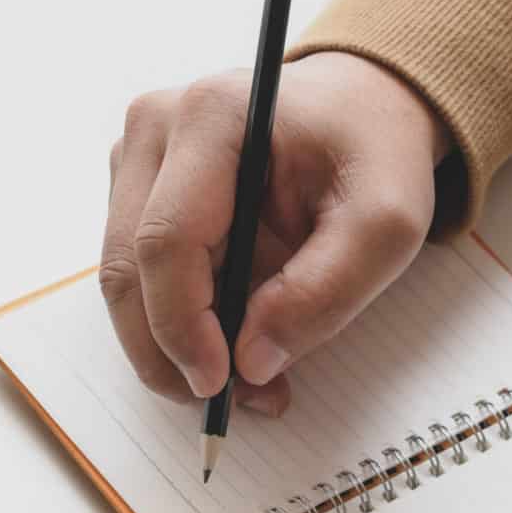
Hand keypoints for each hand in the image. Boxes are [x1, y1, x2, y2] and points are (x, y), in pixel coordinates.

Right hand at [103, 52, 448, 415]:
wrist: (360, 109)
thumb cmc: (373, 154)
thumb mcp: (386, 223)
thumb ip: (325, 291)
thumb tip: (252, 363)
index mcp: (212, 116)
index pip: (166, 240)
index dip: (182, 325)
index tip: (220, 384)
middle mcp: (155, 127)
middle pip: (128, 268)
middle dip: (169, 353)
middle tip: (230, 403)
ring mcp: (136, 155)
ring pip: (125, 279)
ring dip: (170, 348)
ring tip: (246, 381)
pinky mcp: (137, 187)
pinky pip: (138, 275)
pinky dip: (175, 325)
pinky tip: (229, 343)